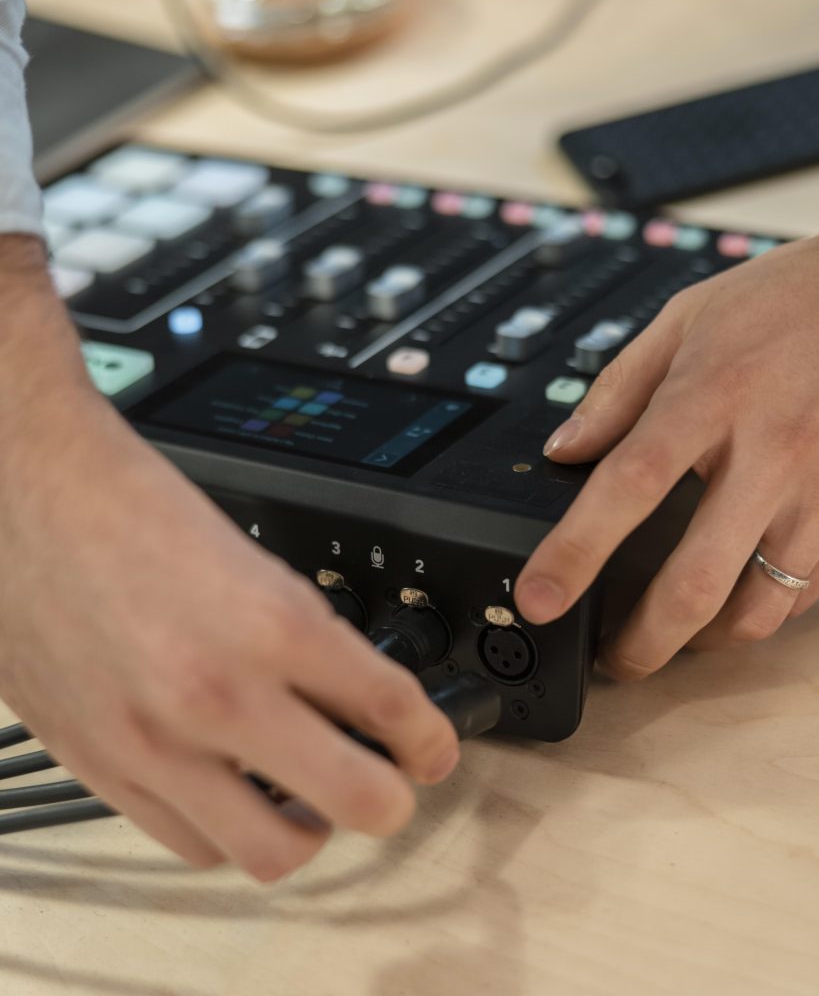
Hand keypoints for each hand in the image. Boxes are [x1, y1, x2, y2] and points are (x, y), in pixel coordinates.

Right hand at [0, 242, 458, 878]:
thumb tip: (353, 693)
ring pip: (276, 851)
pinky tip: (235, 796)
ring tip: (311, 797)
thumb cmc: (131, 507)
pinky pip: (192, 843)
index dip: (432, 738)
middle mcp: (218, 694)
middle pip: (361, 802)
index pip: (394, 709)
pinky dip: (231, 832)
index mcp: (271, 623)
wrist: (29, 494)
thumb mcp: (252, 557)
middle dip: (395, 797)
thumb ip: (306, 636)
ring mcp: (157, 743)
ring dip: (311, 829)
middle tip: (393, 780)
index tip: (433, 745)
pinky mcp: (103, 765)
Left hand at [516, 235, 818, 679]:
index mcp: (708, 398)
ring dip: (709, 638)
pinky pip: (808, 588)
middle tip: (615, 661)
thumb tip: (564, 448)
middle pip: (698, 577)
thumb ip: (617, 390)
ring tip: (674, 637)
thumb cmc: (780, 302)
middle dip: (647, 640)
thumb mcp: (683, 321)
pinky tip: (739, 601)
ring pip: (762, 602)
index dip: (577, 551)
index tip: (540, 597)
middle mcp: (767, 451)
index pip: (628, 486)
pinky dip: (768, 608)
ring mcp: (818, 487)